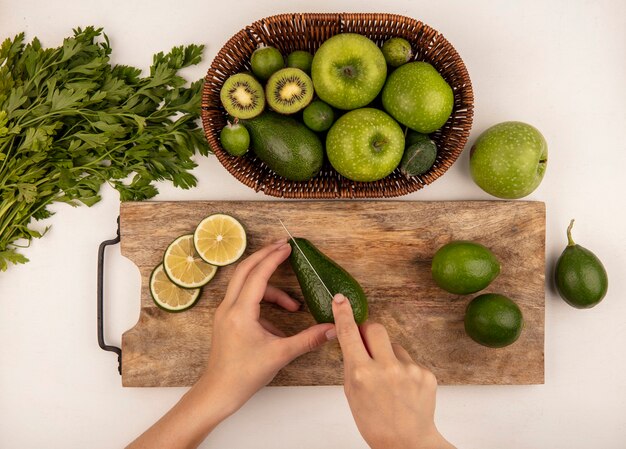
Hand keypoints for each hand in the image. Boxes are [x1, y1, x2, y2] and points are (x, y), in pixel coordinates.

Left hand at [198, 240, 335, 414]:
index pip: (258, 275)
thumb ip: (308, 339)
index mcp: (240, 312)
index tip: (288, 247)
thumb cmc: (244, 375)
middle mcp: (228, 307)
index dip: (274, 258)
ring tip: (294, 306)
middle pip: (245, 269)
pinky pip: (244, 299)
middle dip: (265, 256)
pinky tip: (278, 323)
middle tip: (284, 247)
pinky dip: (263, 302)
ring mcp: (225, 313)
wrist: (218, 392)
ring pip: (245, 284)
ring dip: (270, 287)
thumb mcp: (280, 355)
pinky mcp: (226, 320)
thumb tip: (332, 329)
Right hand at [332, 294, 454, 448]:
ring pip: (394, 345)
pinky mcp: (426, 373)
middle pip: (375, 328)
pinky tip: (404, 389)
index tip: (341, 299)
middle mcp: (385, 368)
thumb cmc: (375, 423)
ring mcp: (408, 369)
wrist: (407, 444)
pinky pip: (410, 360)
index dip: (343, 314)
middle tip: (367, 347)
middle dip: (369, 333)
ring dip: (389, 355)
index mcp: (362, 374)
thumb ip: (352, 365)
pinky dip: (405, 370)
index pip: (349, 334)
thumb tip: (353, 340)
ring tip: (390, 382)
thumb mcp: (352, 394)